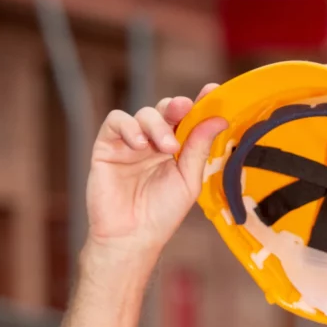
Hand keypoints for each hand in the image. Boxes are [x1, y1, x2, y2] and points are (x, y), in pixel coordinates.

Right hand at [85, 83, 226, 257]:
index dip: (201, 103)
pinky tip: (140, 145)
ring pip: (143, 113)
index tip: (213, 90)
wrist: (132, 236)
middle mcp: (155, 142)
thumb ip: (199, 148)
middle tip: (184, 108)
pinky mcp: (107, 146)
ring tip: (165, 147)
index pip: (190, 119)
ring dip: (156, 124)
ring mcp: (131, 143)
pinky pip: (116, 122)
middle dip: (176, 106)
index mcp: (178, 150)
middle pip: (166, 110)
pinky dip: (129, 127)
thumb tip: (218, 119)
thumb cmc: (163, 213)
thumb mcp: (188, 180)